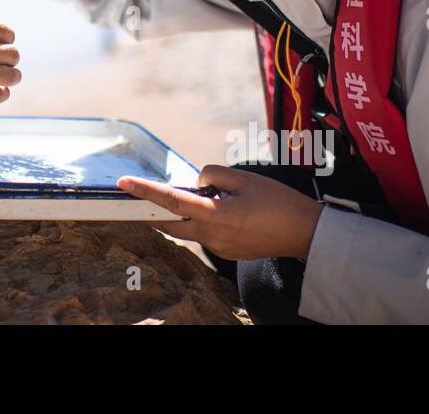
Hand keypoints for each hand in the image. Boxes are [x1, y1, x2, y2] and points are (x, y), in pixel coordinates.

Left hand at [118, 165, 324, 261]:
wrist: (304, 233)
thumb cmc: (277, 201)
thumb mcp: (244, 178)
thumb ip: (212, 176)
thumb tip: (196, 183)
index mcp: (216, 216)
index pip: (171, 202)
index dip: (144, 191)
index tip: (123, 183)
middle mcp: (212, 237)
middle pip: (169, 223)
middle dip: (152, 208)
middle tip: (138, 192)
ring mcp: (218, 248)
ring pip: (184, 230)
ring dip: (179, 213)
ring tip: (194, 195)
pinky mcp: (225, 253)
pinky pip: (201, 234)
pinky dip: (198, 220)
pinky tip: (216, 207)